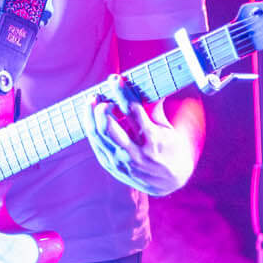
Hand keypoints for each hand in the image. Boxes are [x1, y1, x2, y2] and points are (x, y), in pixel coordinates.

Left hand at [87, 79, 196, 195]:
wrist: (170, 183)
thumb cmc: (172, 150)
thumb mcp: (169, 129)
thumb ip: (156, 108)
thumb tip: (152, 85)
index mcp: (152, 139)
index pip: (133, 111)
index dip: (122, 93)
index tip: (115, 79)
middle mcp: (134, 152)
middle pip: (108, 127)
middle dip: (101, 107)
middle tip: (100, 94)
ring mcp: (120, 161)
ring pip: (97, 136)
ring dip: (90, 116)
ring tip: (91, 102)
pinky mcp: (111, 166)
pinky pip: (96, 145)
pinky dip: (92, 129)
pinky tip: (91, 117)